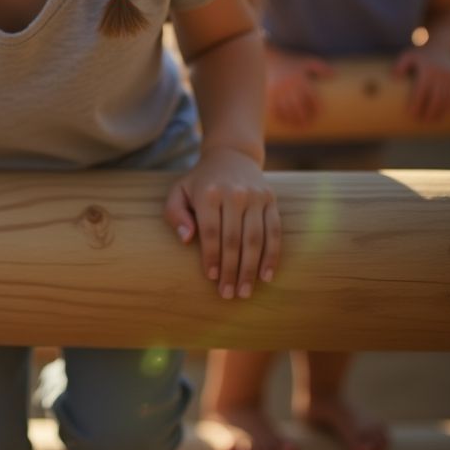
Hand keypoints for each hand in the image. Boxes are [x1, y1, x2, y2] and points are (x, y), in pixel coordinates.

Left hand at [164, 146, 279, 299]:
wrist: (231, 155)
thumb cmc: (201, 181)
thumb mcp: (179, 190)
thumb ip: (175, 213)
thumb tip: (186, 238)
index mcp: (209, 192)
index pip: (210, 231)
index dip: (211, 257)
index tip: (212, 278)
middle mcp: (234, 193)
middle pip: (234, 239)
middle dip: (231, 270)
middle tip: (228, 294)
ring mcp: (256, 197)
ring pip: (255, 239)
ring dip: (251, 269)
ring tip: (245, 291)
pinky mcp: (271, 201)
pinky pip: (275, 232)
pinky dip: (272, 256)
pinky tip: (266, 276)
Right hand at [266, 47, 333, 125]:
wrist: (268, 58)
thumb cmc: (291, 62)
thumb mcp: (306, 62)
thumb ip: (320, 68)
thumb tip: (335, 75)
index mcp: (300, 80)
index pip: (313, 98)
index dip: (318, 108)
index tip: (320, 114)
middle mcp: (289, 86)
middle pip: (299, 107)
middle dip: (304, 118)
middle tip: (308, 125)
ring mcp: (277, 91)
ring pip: (286, 110)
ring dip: (292, 121)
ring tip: (298, 126)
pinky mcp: (268, 94)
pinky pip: (274, 109)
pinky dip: (280, 117)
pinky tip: (285, 122)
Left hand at [393, 45, 449, 120]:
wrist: (441, 45)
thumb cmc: (420, 54)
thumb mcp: (407, 56)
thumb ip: (399, 66)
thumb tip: (393, 79)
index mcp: (427, 70)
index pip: (421, 91)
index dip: (416, 103)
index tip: (411, 113)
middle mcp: (440, 75)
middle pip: (436, 98)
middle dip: (429, 111)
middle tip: (422, 121)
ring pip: (447, 99)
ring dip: (440, 111)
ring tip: (432, 120)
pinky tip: (444, 113)